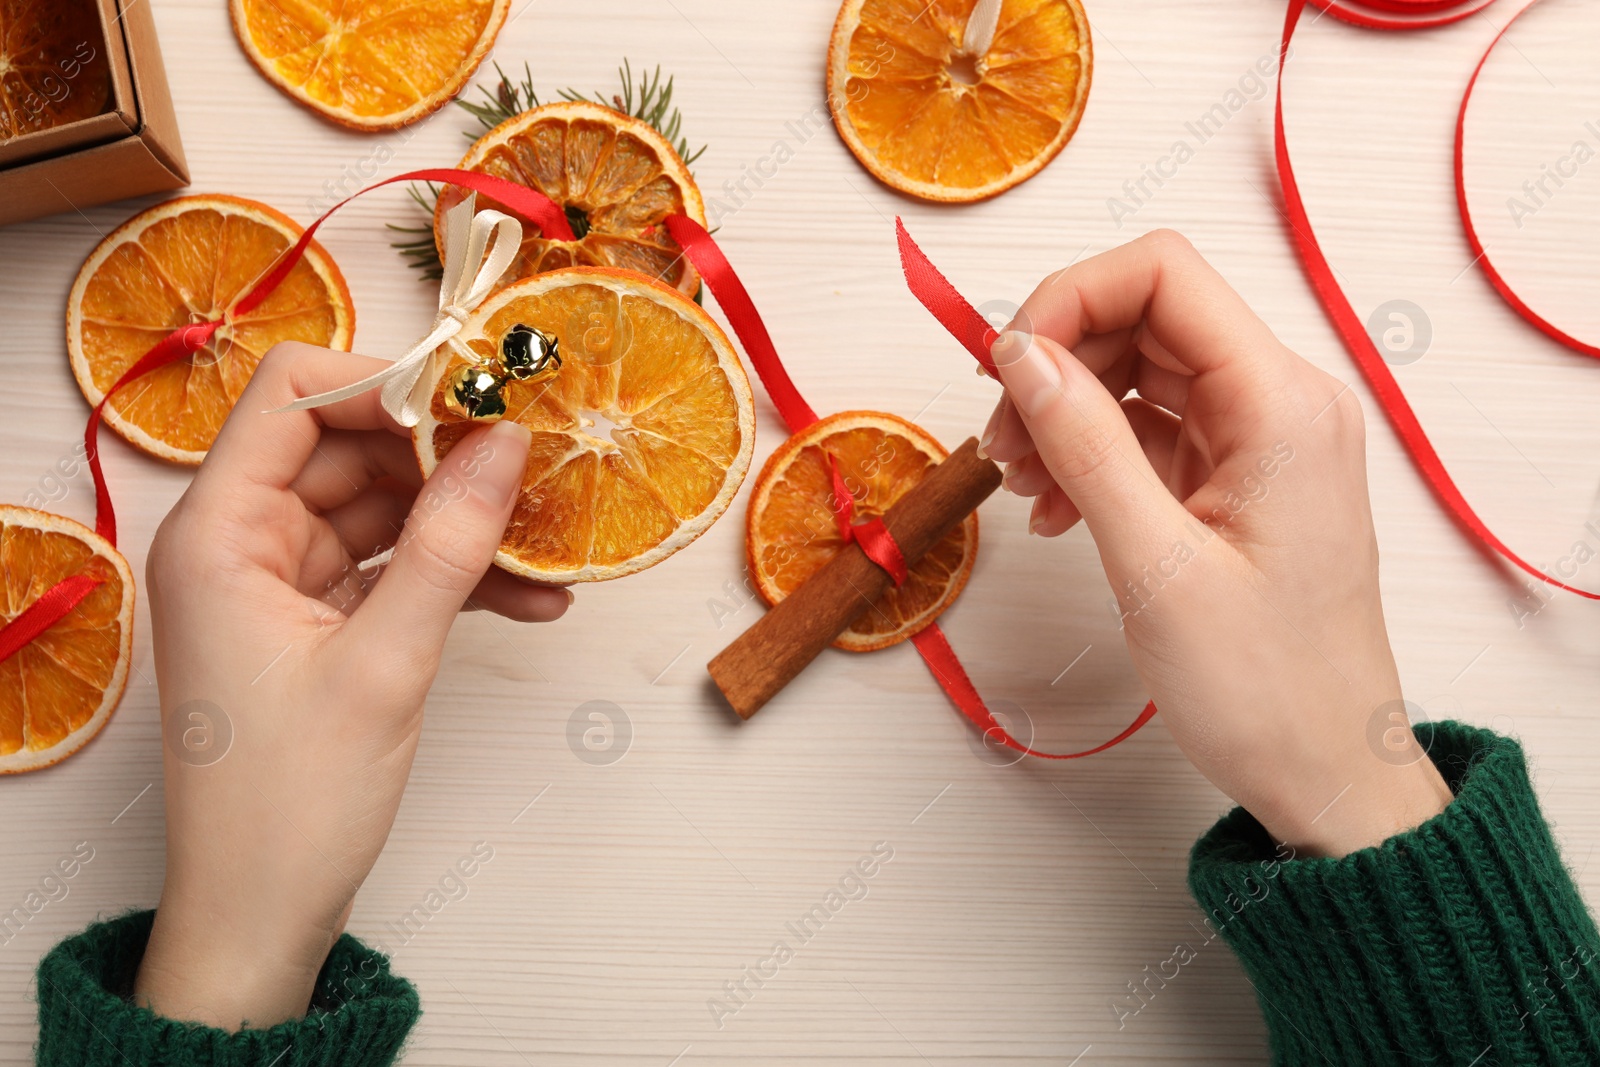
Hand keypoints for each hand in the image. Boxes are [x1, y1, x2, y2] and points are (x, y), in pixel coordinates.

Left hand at [133, 343, 567, 1027]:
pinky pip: (392, 568)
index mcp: (219, 533)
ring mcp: (279, 584)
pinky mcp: (316, 624)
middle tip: (534, 467)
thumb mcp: (384, 664)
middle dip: (444, 455)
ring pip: (381, 509)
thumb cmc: (290, 803)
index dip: (386, 383)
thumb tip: (505, 445)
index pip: (292, 396)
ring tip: (545, 539)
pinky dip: (453, 577)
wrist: (259, 916)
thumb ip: (448, 545)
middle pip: (348, 447)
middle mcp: (241, 543)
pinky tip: (531, 599)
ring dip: (461, 522)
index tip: (478, 402)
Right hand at [982, 230, 1450, 857]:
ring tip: (1020, 485)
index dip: (1068, 298)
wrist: (1326, 772)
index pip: (1163, 276)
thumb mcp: (1155, 566)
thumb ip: (1085, 445)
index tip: (1002, 366)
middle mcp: (1280, 403)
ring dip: (1064, 413)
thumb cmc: (1265, 688)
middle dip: (1056, 364)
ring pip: (1138, 374)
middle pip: (1144, 318)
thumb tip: (1020, 354)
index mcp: (1282, 404)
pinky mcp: (1237, 479)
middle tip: (998, 443)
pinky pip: (1148, 430)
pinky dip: (1090, 454)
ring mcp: (1260, 440)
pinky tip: (1055, 510)